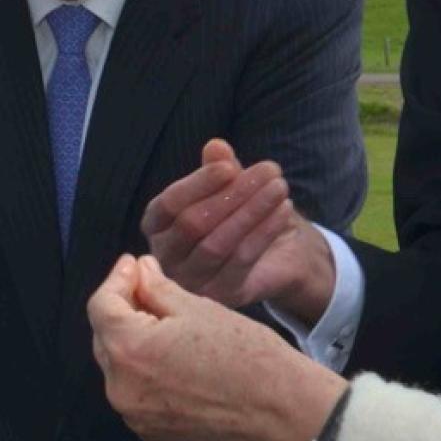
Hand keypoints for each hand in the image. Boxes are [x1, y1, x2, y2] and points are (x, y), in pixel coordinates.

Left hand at [91, 255, 343, 440]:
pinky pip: (136, 395)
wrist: (280, 409)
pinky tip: (171, 360)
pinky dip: (145, 373)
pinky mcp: (152, 434)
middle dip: (121, 309)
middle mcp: (121, 389)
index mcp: (129, 351)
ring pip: (119, 368)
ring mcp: (135, 417)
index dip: (116, 279)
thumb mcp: (197, 308)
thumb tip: (140, 269)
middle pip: (105, 338)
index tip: (134, 264)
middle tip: (147, 287)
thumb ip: (157, 287)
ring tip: (162, 323)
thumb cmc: (244, 352)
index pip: (100, 306)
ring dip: (132, 342)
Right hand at [141, 140, 335, 322]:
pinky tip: (284, 210)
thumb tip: (216, 146)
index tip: (231, 166)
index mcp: (157, 224)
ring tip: (280, 187)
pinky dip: (264, 233)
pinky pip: (242, 261)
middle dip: (233, 194)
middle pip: (193, 224)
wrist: (272, 255)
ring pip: (217, 244)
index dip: (199, 183)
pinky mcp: (220, 295)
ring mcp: (191, 280)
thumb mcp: (229, 186)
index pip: (169, 203)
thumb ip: (219, 168)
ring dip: (252, 211)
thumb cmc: (237, 213)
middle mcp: (166, 255)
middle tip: (269, 170)